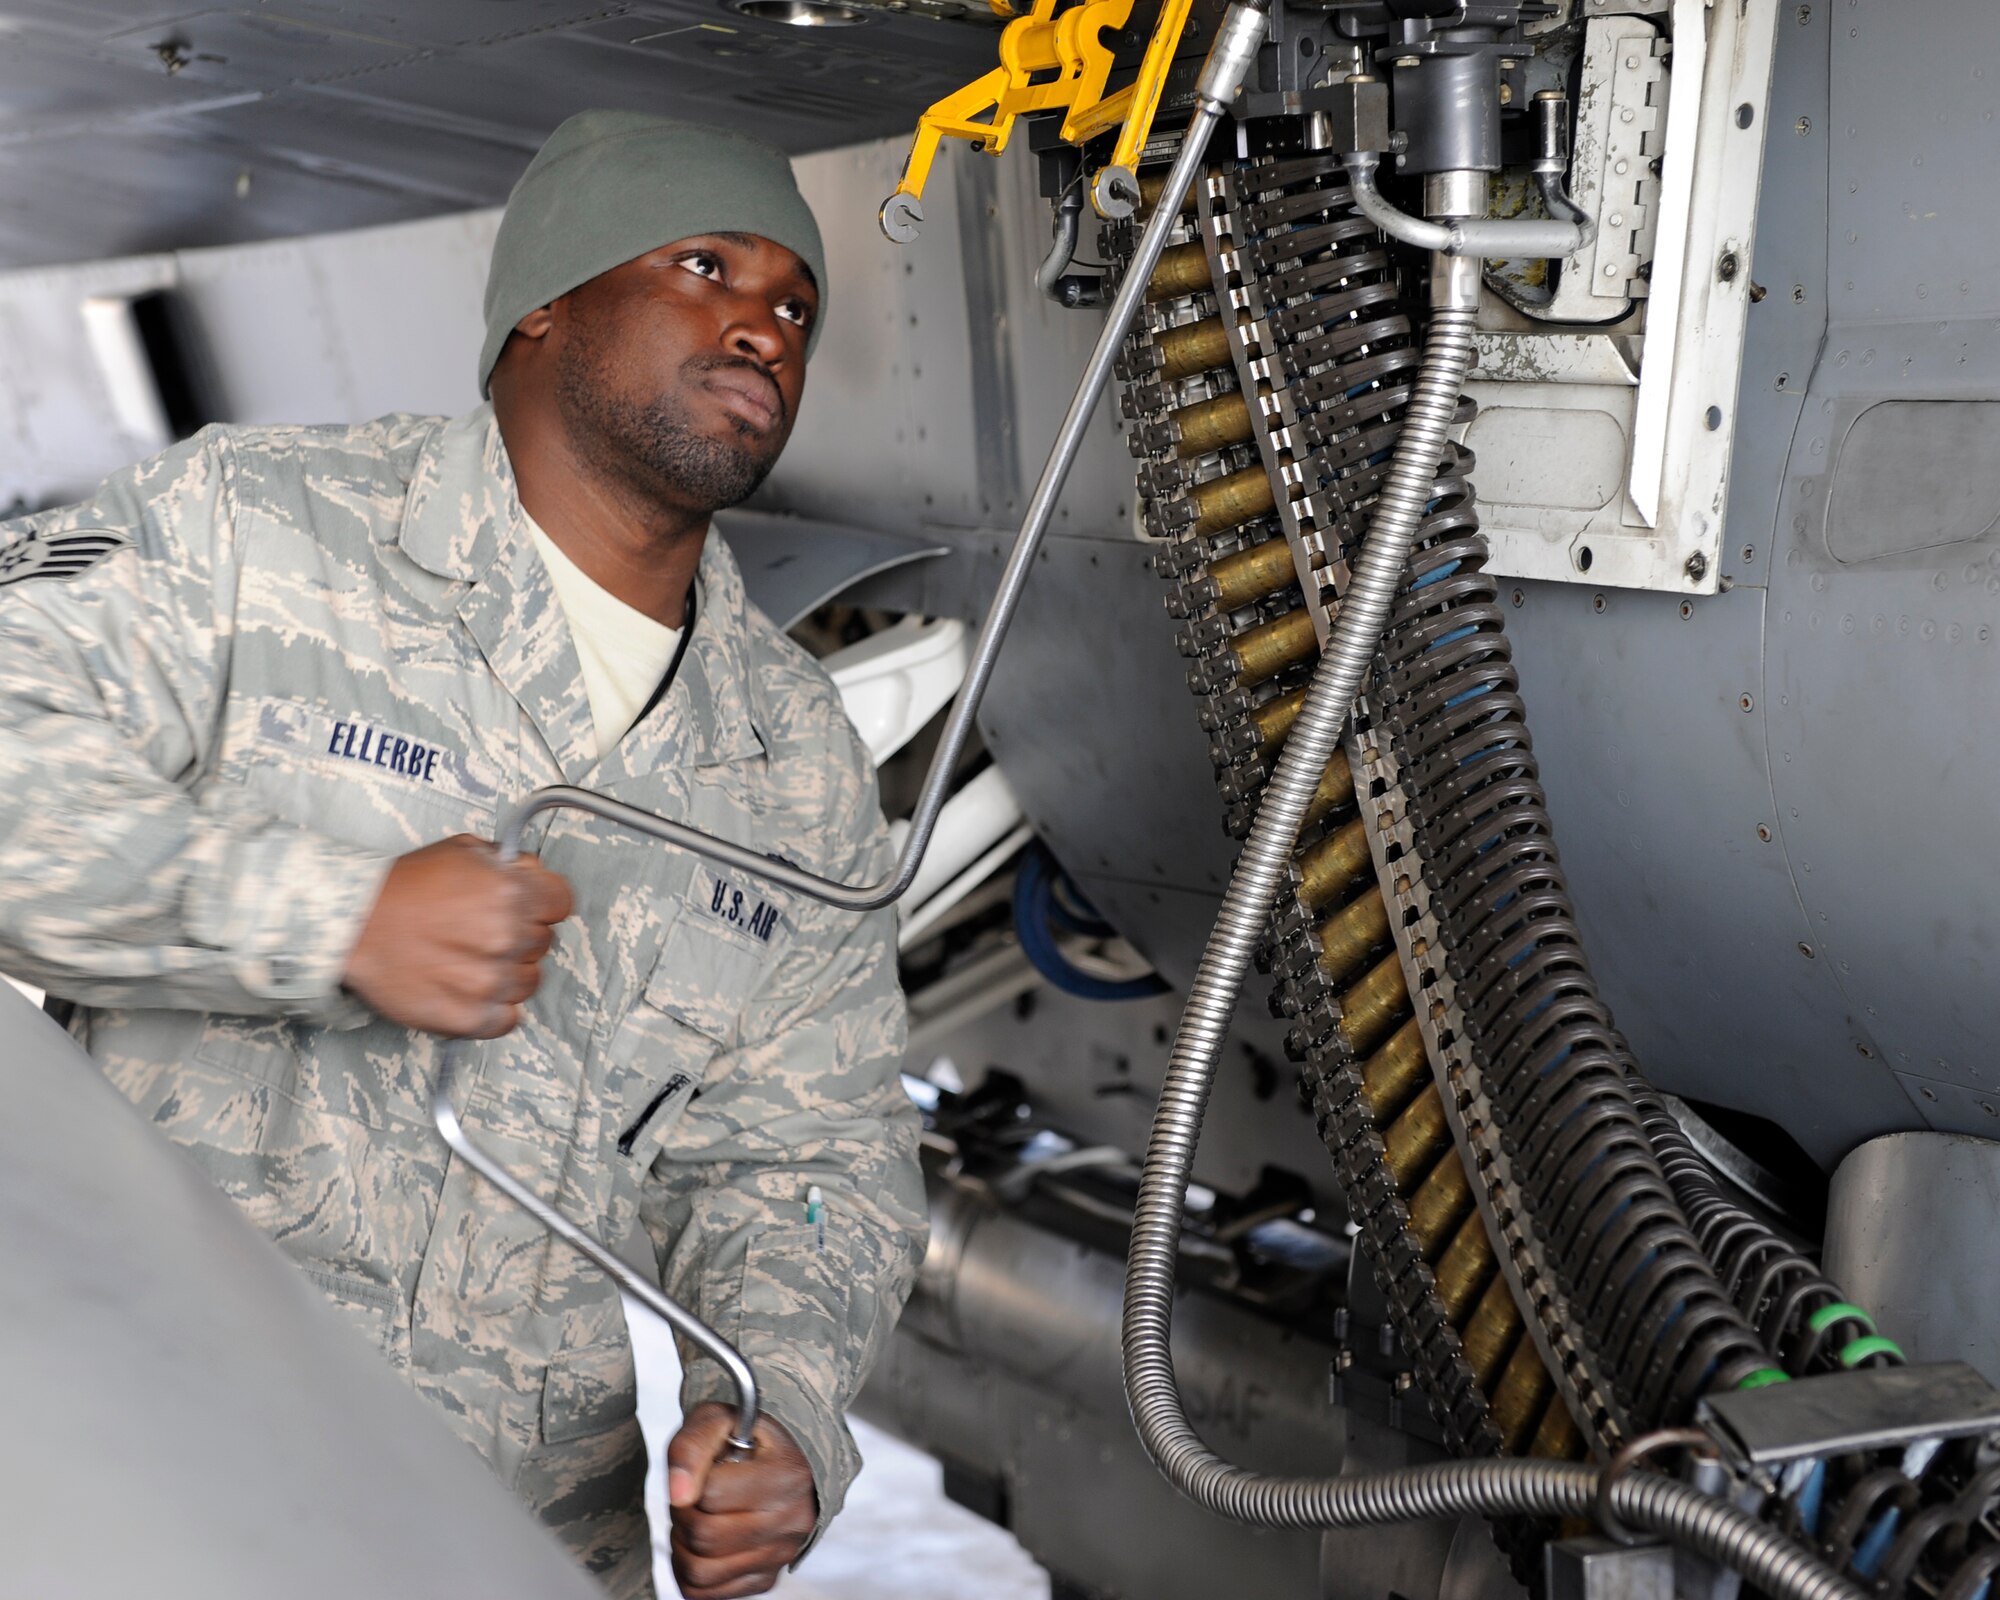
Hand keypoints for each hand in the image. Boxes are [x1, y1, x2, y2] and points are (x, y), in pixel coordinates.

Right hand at [341, 835, 572, 1037]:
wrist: (350, 926)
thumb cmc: (403, 887)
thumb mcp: (461, 850)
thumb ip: (509, 863)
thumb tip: (535, 875)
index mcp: (511, 893)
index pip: (561, 902)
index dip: (542, 903)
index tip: (524, 906)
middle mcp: (506, 937)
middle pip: (543, 942)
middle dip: (519, 935)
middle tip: (479, 932)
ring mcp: (489, 981)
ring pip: (528, 981)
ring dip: (506, 972)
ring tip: (467, 960)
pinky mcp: (470, 1017)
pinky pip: (507, 1019)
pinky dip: (493, 1009)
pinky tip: (467, 989)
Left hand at [666, 1403, 816, 1598]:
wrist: (784, 1454)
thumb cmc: (749, 1435)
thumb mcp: (717, 1419)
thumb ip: (691, 1448)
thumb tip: (677, 1494)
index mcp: (788, 1472)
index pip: (710, 1493)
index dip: (690, 1481)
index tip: (700, 1470)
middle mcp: (792, 1519)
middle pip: (704, 1536)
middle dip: (683, 1515)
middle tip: (691, 1497)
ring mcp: (781, 1553)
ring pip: (701, 1572)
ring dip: (682, 1546)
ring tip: (696, 1519)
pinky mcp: (766, 1578)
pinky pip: (707, 1594)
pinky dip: (689, 1573)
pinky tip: (700, 1545)